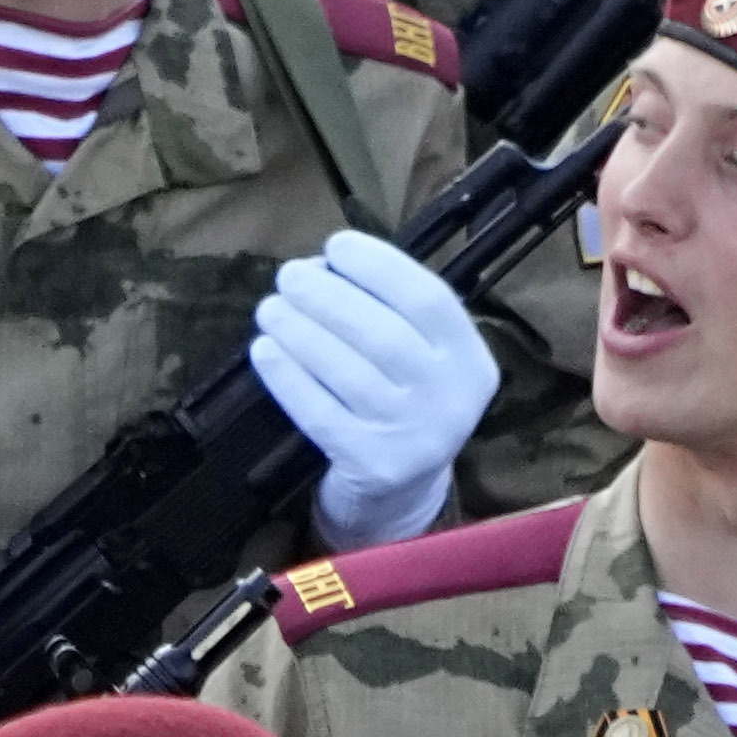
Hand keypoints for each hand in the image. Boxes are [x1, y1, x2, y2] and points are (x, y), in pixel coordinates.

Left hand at [250, 228, 502, 548]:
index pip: (430, 301)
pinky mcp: (373, 466)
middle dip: (329, 297)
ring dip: (302, 332)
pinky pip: (322, 413)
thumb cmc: (404, 402)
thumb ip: (391, 312)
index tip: (336, 245)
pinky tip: (265, 351)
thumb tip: (323, 265)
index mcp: (471, 360)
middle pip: (385, 335)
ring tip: (270, 309)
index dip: (380, 267)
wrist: (402, 491)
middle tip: (288, 276)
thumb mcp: (423, 359)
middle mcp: (452, 399)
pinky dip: (289, 378)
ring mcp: (413, 436)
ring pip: (350, 372)